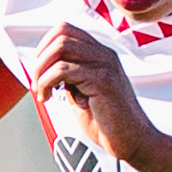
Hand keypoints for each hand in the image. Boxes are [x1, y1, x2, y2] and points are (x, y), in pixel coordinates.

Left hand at [29, 23, 161, 166]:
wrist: (134, 142)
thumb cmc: (109, 124)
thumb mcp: (82, 93)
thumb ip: (68, 78)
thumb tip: (43, 69)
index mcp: (100, 55)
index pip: (66, 30)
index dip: (45, 46)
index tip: (39, 71)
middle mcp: (104, 55)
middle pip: (61, 33)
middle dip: (40, 58)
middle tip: (37, 83)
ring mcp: (105, 65)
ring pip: (61, 47)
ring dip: (41, 70)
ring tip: (41, 92)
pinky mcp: (102, 80)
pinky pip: (63, 70)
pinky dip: (47, 83)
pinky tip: (49, 98)